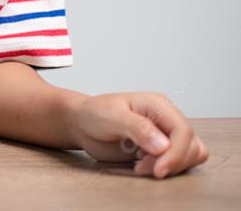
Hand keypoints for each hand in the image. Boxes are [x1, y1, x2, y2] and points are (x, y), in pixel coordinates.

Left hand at [67, 92, 209, 178]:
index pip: (183, 131)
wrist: (82, 124)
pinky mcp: (161, 148)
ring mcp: (166, 133)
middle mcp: (166, 118)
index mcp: (158, 105)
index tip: (159, 170)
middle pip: (191, 146)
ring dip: (169, 166)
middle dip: (171, 162)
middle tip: (141, 167)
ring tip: (141, 166)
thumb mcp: (111, 116)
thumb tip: (163, 145)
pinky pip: (179, 162)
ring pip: (191, 155)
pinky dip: (166, 168)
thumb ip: (137, 128)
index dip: (176, 153)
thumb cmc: (93, 114)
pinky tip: (143, 165)